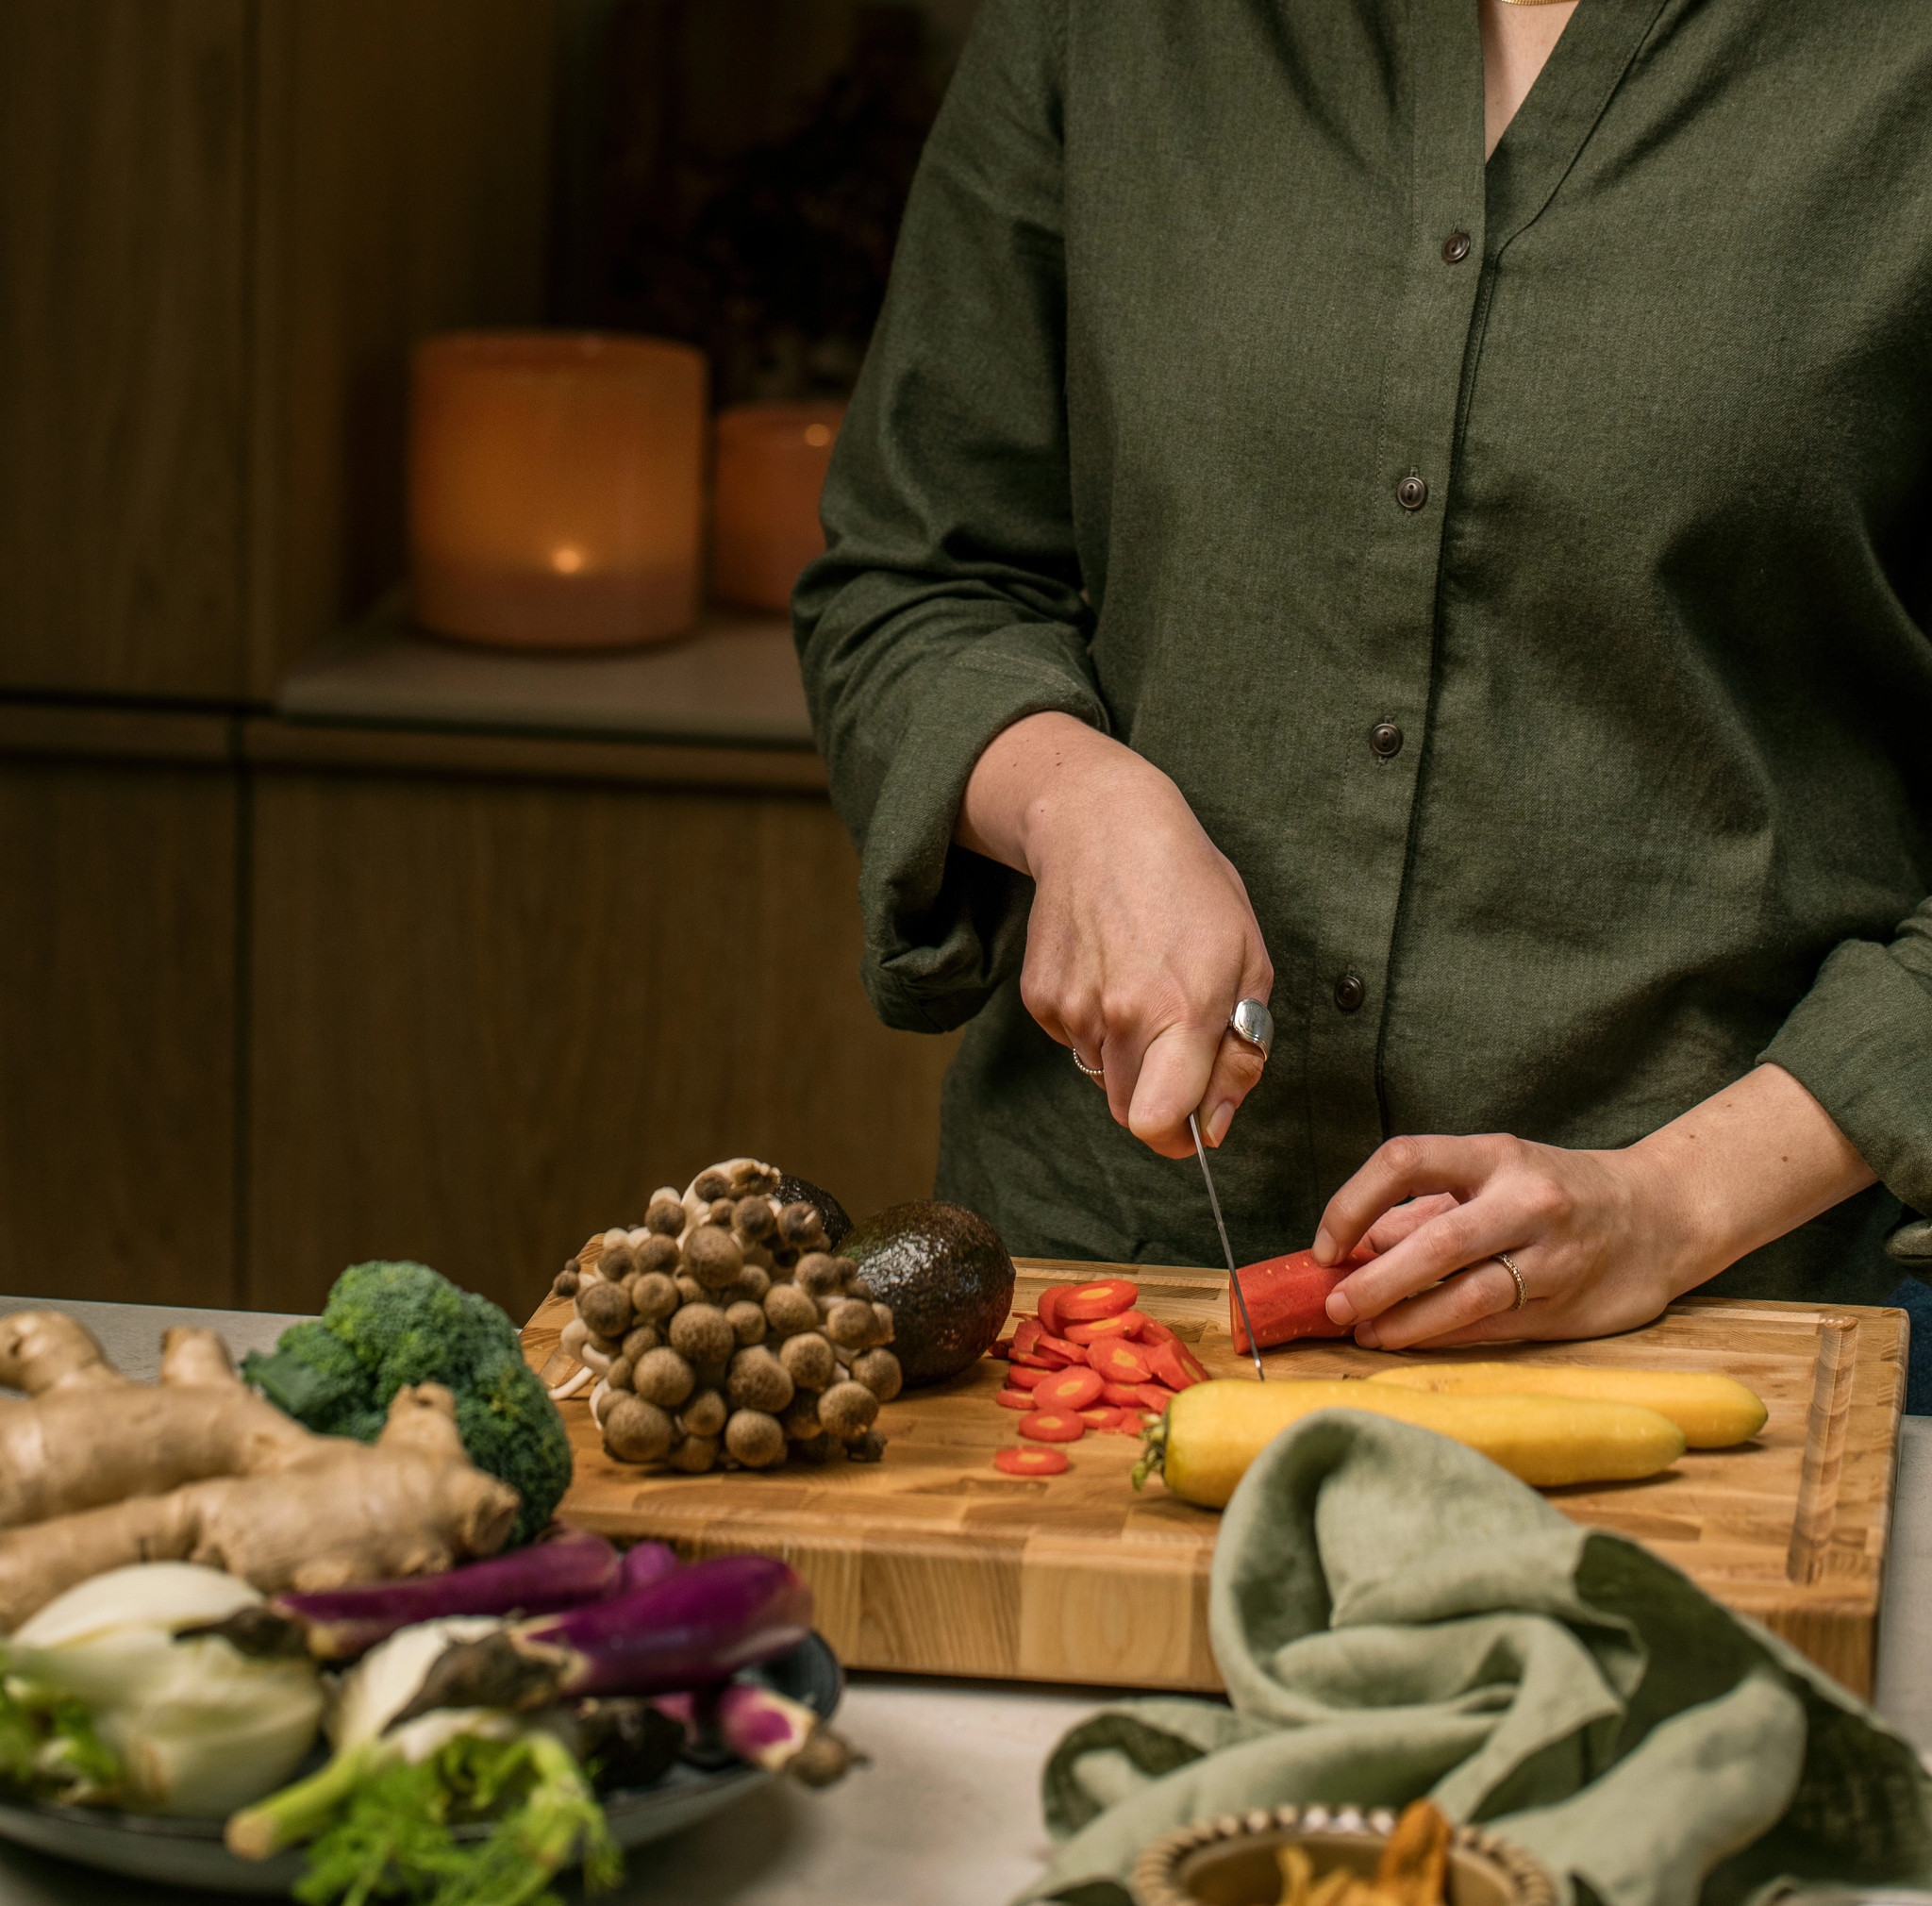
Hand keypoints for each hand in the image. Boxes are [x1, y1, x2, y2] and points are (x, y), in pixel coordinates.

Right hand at [954, 712, 1271, 1157]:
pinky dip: (1094, 1024)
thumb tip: (1214, 1126)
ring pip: (1103, 1075)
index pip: (1158, 1123)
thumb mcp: (1249, 960)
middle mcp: (1119, 1015)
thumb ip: (1239, 1054)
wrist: (1101, 825)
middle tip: (1179, 1042)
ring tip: (1144, 985)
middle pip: (1128, 1112)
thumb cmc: (1190, 888)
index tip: (1194, 1122)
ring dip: (1128, 1054)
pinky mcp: (1039, 997)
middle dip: (1158, 1096)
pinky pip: (1073, 1042)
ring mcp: (1071, 1007)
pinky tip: (1111, 970)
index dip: (1179, 1136)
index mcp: (1182, 1009)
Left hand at [1313, 1064, 1877, 1348]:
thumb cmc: (1557, 1192)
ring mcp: (1552, 1257)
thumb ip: (1423, 1208)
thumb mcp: (1491, 1177)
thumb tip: (1355, 1245)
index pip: (1406, 1161)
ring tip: (1365, 1332)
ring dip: (1406, 1320)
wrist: (1662, 1218)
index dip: (1353, 1202)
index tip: (1327, 1243)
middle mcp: (1527, 1201)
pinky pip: (1492, 1326)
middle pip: (1438, 1241)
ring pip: (1468, 1296)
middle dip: (1376, 1279)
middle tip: (1334, 1305)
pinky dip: (1443, 1336)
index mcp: (1496, 1155)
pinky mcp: (1567, 1306)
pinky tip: (1409, 1340)